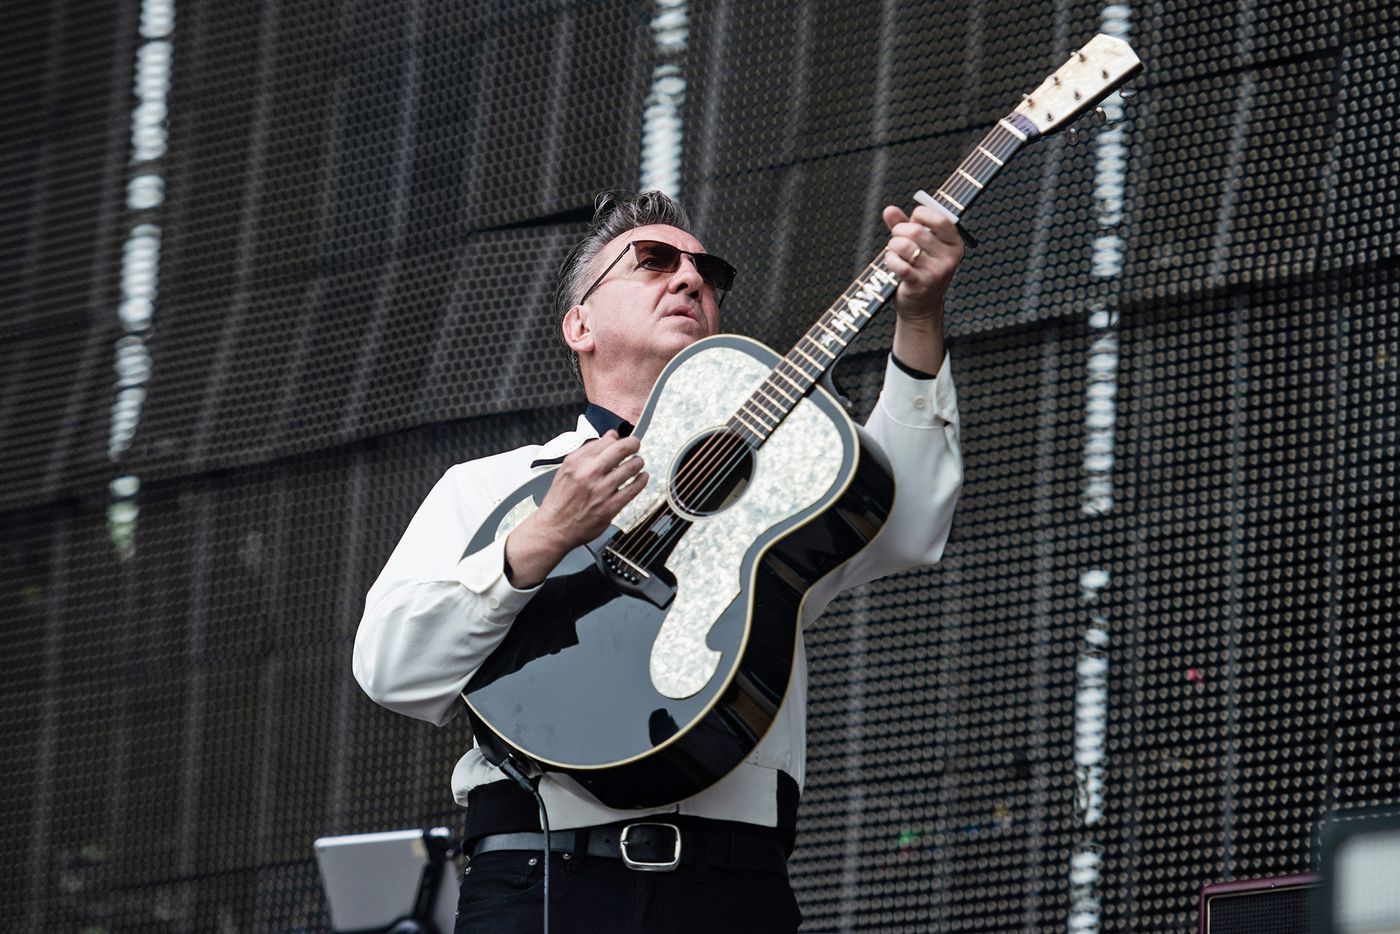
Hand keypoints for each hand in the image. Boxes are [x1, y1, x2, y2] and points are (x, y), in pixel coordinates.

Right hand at [504, 431, 647, 586]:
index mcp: (576, 462)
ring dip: (638, 462)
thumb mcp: (567, 469)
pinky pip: (632, 490)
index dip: (619, 439)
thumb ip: (589, 451)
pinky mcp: (609, 507)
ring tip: (638, 462)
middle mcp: (588, 473)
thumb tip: (610, 436)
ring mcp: (600, 490)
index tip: (624, 440)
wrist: (554, 528)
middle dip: (633, 444)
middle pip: (620, 450)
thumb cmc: (560, 500)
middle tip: (636, 445)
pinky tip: (642, 477)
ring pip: (630, 468)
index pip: (606, 441)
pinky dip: (641, 481)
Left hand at [881, 204, 963, 375]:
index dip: (920, 214)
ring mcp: (936, 272)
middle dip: (900, 231)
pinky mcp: (920, 284)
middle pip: (917, 231)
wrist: (921, 308)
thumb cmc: (920, 271)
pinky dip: (890, 259)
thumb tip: (889, 209)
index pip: (940, 219)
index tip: (912, 220)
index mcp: (954, 244)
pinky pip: (899, 264)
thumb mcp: (918, 246)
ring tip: (893, 251)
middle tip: (896, 238)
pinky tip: (890, 261)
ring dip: (892, 245)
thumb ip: (904, 225)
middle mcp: (949, 258)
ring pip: (905, 245)